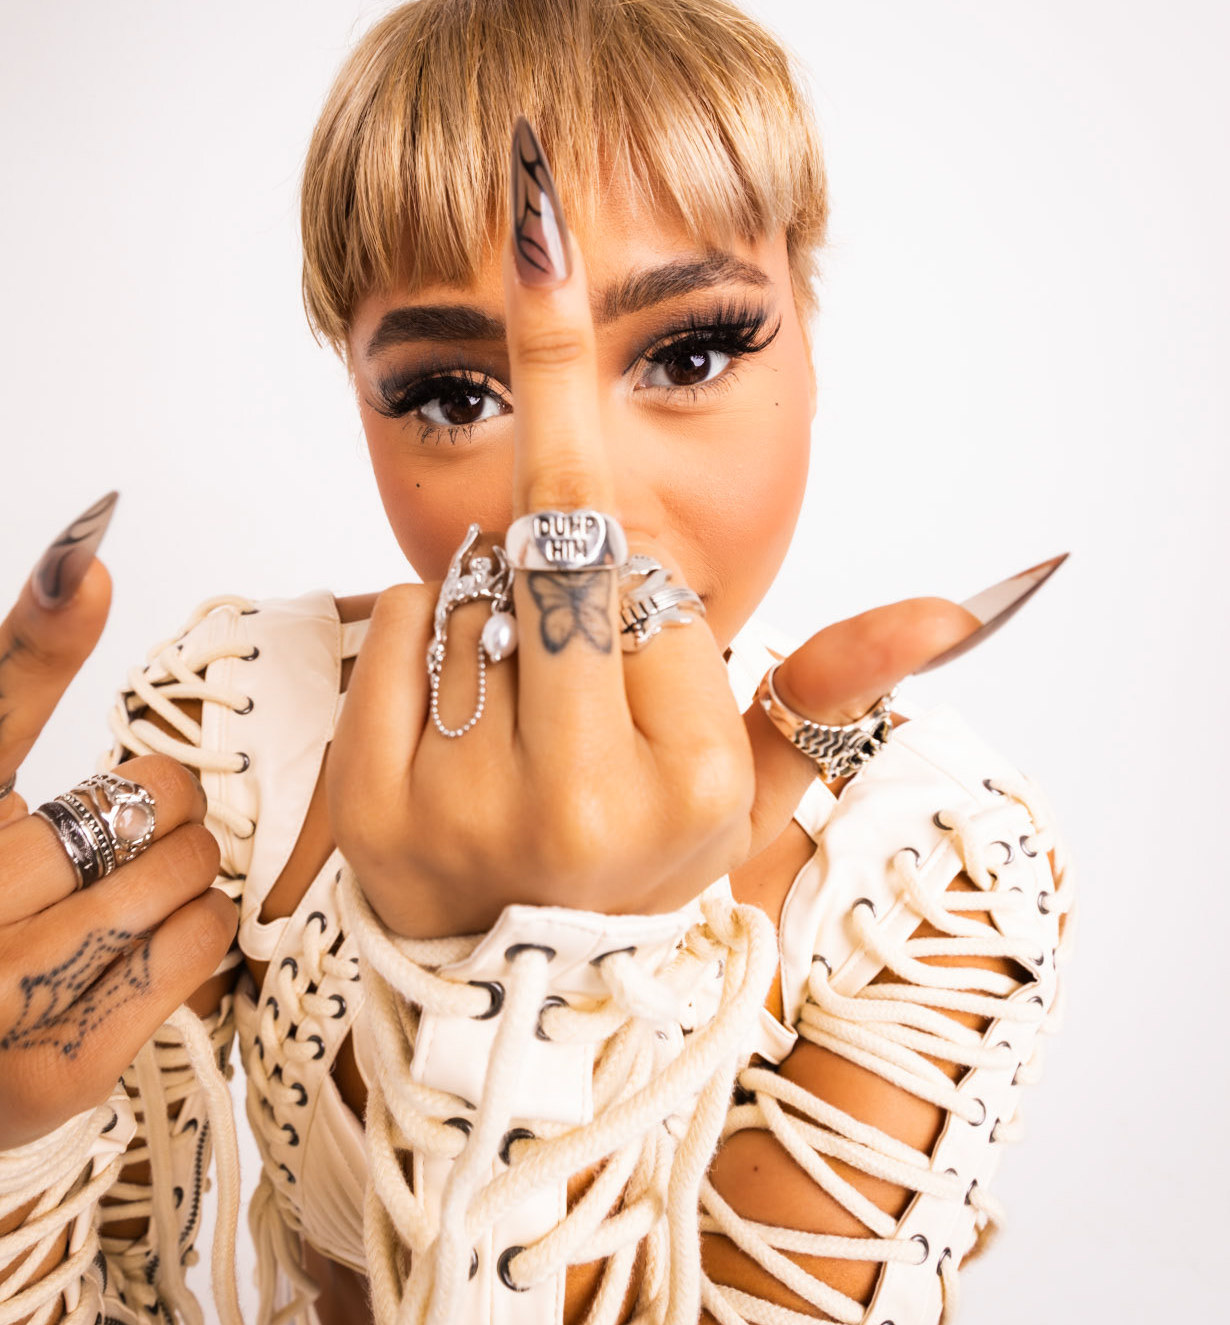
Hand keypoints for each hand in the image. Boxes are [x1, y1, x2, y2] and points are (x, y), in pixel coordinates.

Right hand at [0, 496, 237, 1152]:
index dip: (35, 637)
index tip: (83, 558)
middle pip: (139, 804)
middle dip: (164, 811)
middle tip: (122, 843)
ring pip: (179, 877)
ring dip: (188, 877)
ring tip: (127, 906)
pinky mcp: (56, 1067)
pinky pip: (194, 951)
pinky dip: (199, 938)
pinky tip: (143, 954)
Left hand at [330, 124, 1056, 939]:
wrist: (506, 999)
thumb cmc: (634, 869)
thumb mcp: (754, 800)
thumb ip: (838, 692)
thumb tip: (950, 611)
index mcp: (696, 786)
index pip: (661, 589)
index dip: (646, 585)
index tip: (636, 612)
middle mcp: (586, 802)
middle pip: (569, 552)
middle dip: (560, 414)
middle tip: (548, 325)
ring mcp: (470, 804)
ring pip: (480, 585)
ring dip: (492, 596)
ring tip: (512, 694)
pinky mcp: (374, 804)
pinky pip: (396, 616)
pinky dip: (419, 621)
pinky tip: (451, 699)